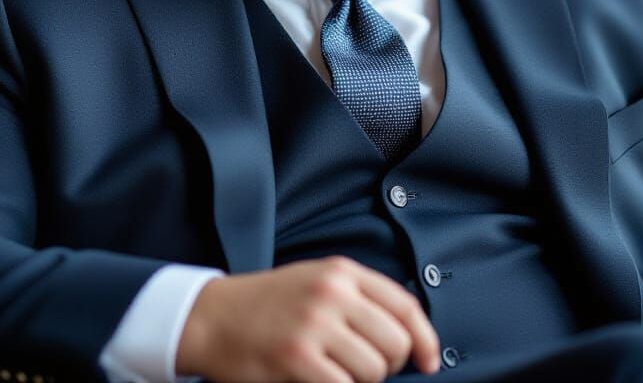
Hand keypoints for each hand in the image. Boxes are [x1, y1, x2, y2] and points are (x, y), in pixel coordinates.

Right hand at [175, 255, 441, 382]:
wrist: (214, 316)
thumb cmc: (269, 303)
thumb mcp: (316, 281)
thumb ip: (359, 297)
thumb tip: (408, 335)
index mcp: (341, 272)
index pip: (405, 305)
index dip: (425, 339)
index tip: (428, 362)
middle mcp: (332, 293)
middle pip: (394, 342)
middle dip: (388, 366)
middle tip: (365, 370)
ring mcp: (314, 326)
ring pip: (373, 371)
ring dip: (362, 382)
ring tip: (336, 374)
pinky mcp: (297, 359)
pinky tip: (321, 380)